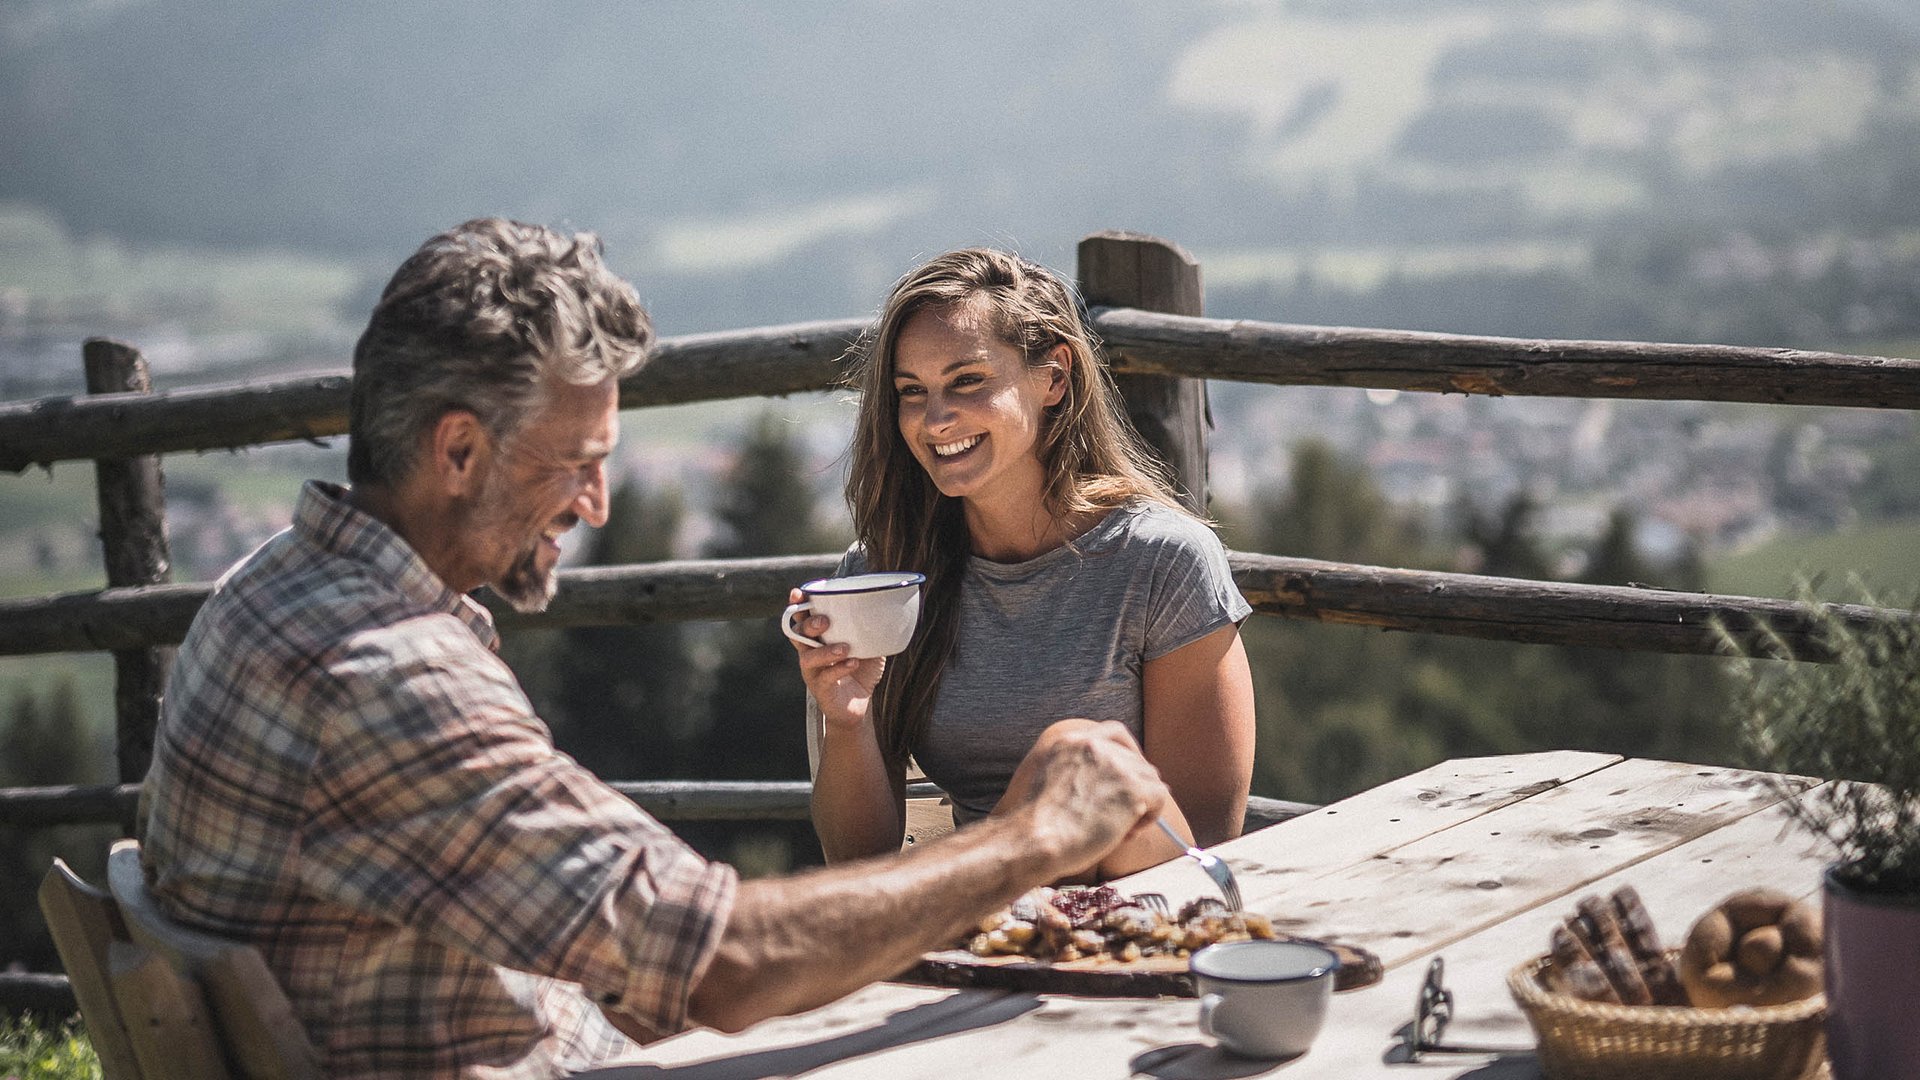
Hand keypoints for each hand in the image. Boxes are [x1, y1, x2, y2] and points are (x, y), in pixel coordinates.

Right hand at [787, 588, 885, 729]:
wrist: (858, 706)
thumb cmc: (859, 672)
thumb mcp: (867, 647)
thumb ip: (870, 631)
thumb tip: (888, 610)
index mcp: (818, 640)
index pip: (801, 620)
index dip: (798, 606)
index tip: (798, 593)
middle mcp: (810, 654)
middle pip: (798, 635)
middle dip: (809, 624)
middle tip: (826, 621)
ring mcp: (813, 673)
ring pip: (808, 658)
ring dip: (825, 650)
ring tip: (845, 648)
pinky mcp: (820, 690)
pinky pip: (825, 677)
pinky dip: (839, 668)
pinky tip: (852, 663)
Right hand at [1000, 719, 1168, 874]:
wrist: (1035, 841)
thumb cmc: (1034, 824)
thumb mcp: (1044, 779)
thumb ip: (1072, 769)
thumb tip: (1106, 785)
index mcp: (1069, 740)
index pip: (1114, 731)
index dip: (1129, 750)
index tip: (1131, 772)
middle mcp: (1094, 745)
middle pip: (1137, 760)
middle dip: (1134, 788)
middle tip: (1118, 818)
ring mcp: (1115, 764)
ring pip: (1150, 779)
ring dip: (1141, 804)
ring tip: (1119, 830)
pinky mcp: (1132, 788)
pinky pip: (1160, 797)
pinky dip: (1150, 817)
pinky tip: (1128, 833)